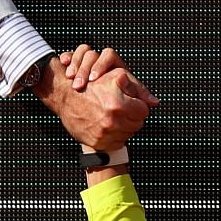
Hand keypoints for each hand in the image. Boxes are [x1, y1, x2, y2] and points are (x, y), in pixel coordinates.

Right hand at [37, 51, 156, 152]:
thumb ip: (138, 88)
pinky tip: (106, 124)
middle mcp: (112, 121)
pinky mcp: (97, 142)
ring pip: (128, 134)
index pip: (144, 111)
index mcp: (119, 104)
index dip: (138, 105)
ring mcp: (104, 134)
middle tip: (120, 108)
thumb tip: (154, 101)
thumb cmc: (92, 84)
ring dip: (124, 126)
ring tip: (111, 115)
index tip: (130, 102)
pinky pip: (117, 143)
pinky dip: (114, 136)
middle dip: (132, 116)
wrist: (66, 96)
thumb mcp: (116, 77)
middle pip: (138, 123)